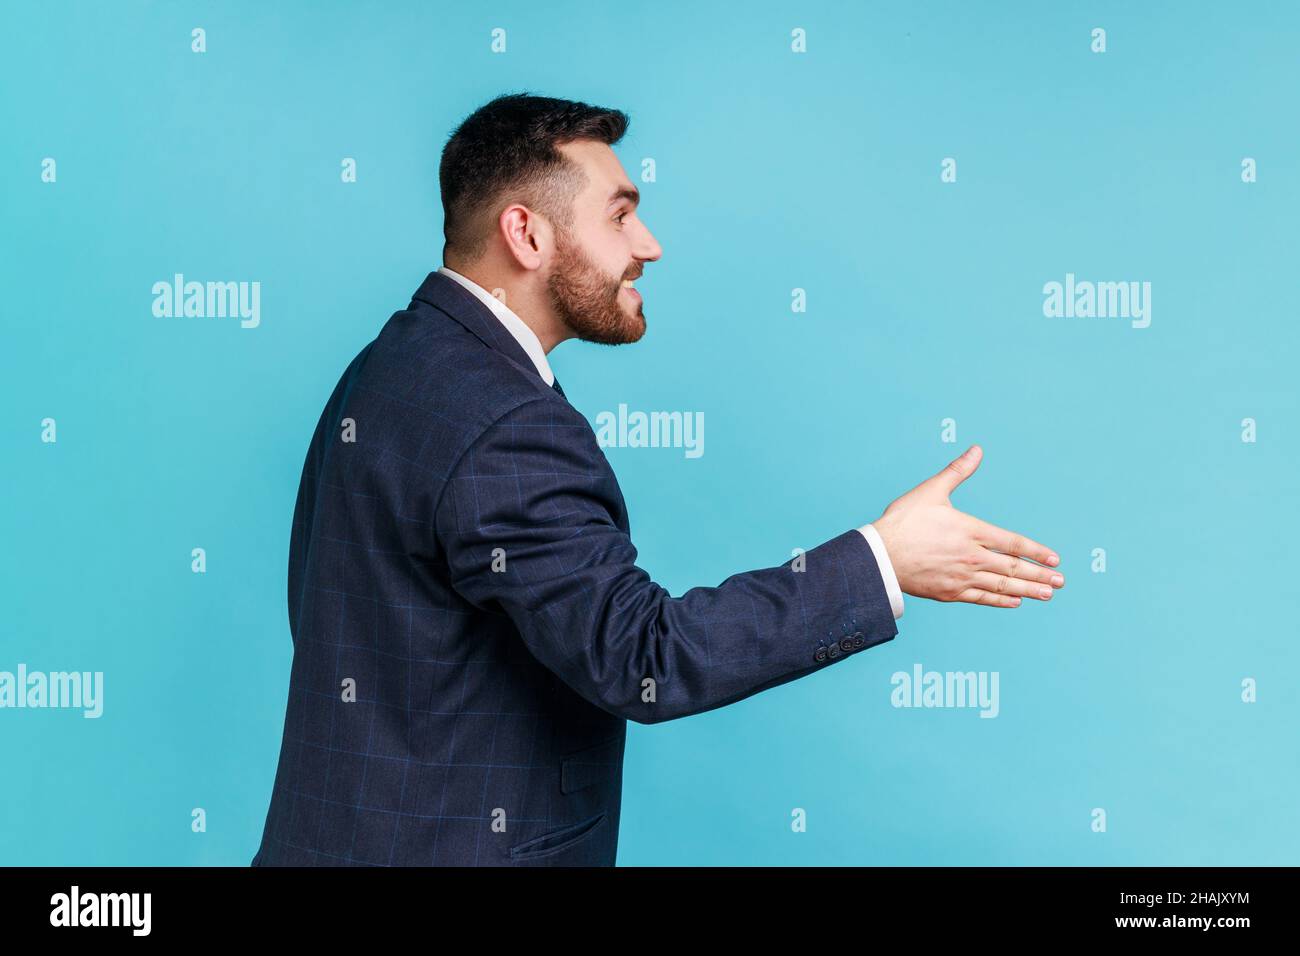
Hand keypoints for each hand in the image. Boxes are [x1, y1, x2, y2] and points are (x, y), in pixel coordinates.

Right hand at [870, 445, 1063, 607]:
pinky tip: (1015, 601)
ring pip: (1001, 585)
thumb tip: (977, 450)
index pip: (1012, 543)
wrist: (879, 555)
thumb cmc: (903, 521)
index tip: (1054, 559)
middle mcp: (970, 556)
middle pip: (1012, 568)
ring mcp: (961, 576)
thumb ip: (957, 472)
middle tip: (1061, 581)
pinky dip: (1000, 600)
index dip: (1035, 551)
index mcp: (970, 530)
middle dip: (1040, 575)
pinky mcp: (949, 592)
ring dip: (1028, 590)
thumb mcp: (931, 491)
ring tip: (1047, 594)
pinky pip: (981, 597)